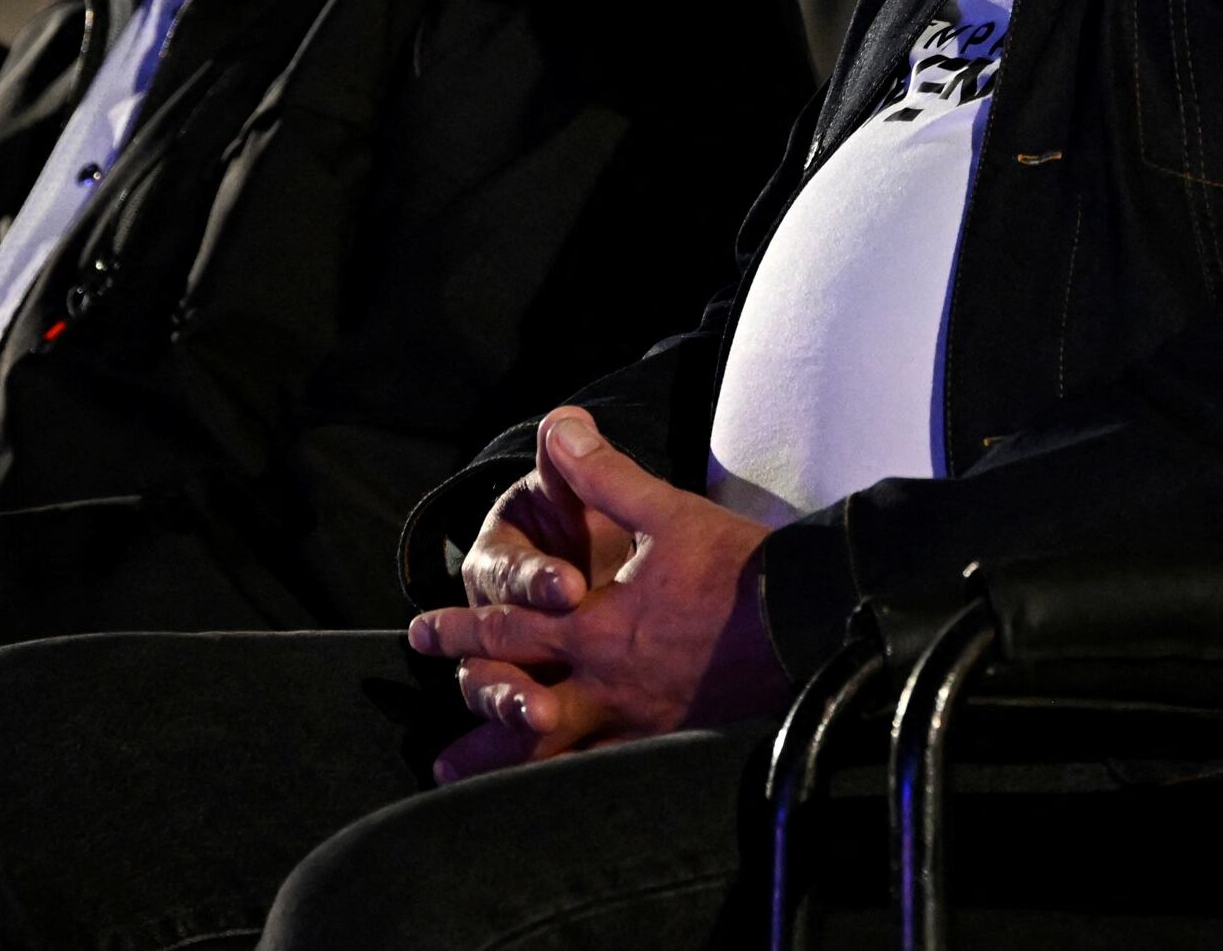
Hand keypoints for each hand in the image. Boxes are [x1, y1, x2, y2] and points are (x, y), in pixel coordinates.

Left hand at [409, 407, 787, 782]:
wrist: (803, 621)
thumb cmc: (734, 568)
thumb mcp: (663, 511)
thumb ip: (602, 473)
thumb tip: (557, 427)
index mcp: (595, 626)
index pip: (508, 630)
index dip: (458, 630)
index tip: (419, 633)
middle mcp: (606, 682)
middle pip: (520, 696)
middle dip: (475, 699)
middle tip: (431, 732)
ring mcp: (638, 719)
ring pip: (559, 753)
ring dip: (507, 763)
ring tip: (465, 783)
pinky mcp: (671, 738)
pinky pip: (610, 771)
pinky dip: (574, 781)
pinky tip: (560, 795)